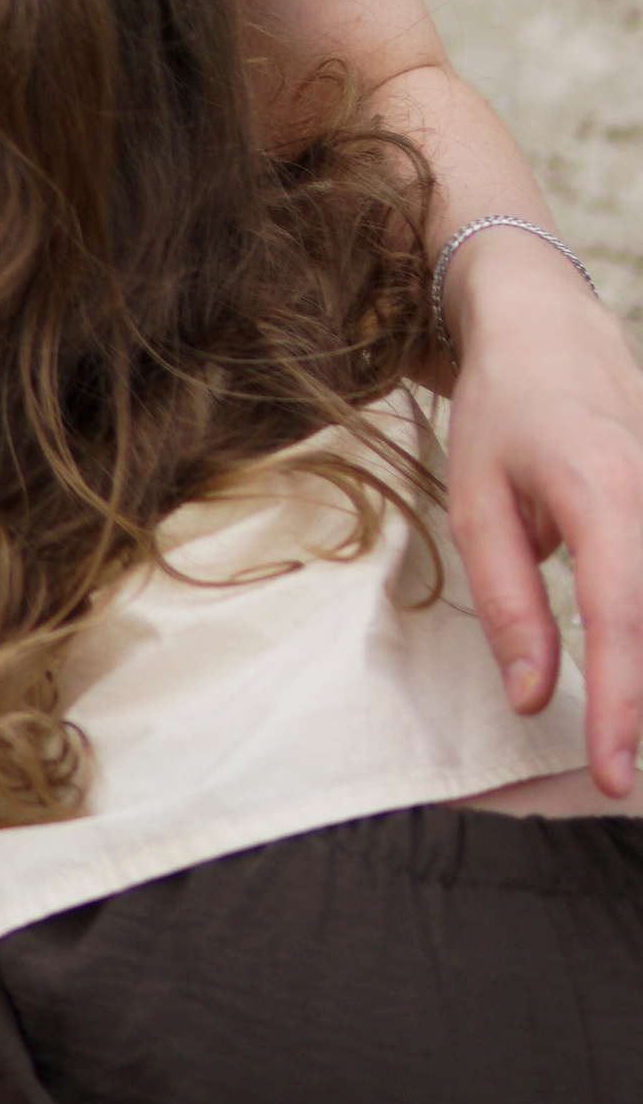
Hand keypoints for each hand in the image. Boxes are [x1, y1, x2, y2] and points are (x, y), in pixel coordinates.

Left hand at [445, 247, 642, 795]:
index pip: (621, 618)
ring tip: (622, 737)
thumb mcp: (477, 499)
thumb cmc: (506, 410)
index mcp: (605, 492)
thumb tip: (531, 698)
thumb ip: (508, 601)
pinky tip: (626, 680)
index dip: (620, 704)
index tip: (612, 774)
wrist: (554, 328)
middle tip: (617, 775)